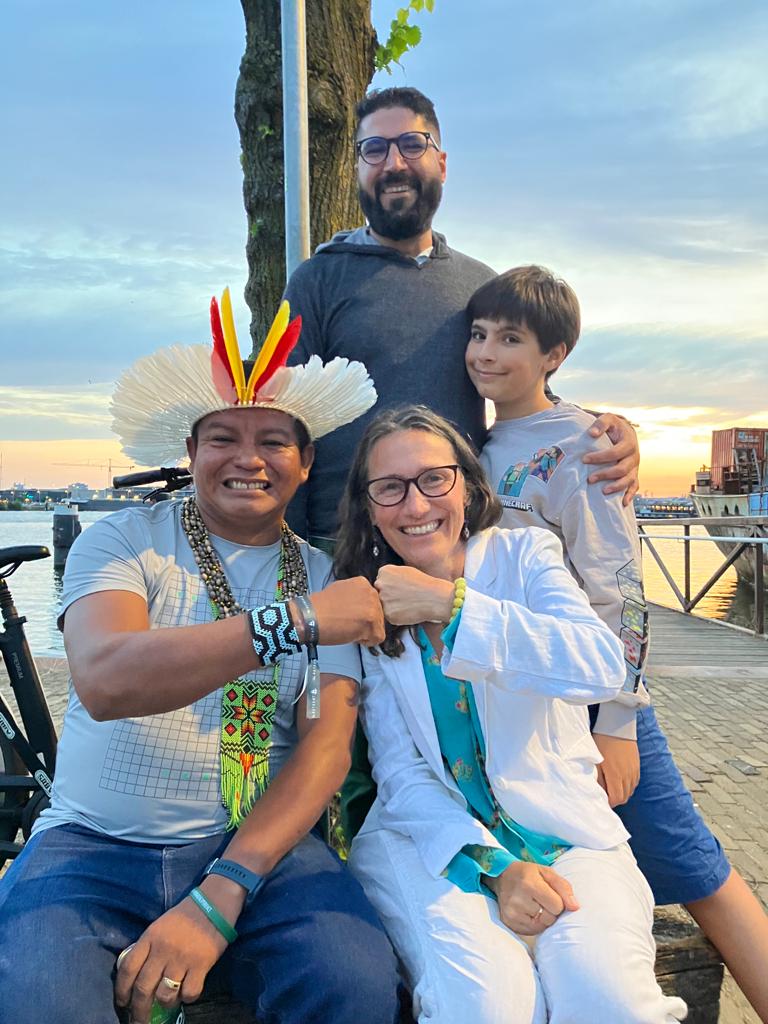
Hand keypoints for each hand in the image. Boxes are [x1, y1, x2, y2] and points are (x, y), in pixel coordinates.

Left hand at [114, 876, 243, 1021]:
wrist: (213, 903)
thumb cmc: (184, 916)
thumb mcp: (159, 927)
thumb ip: (147, 948)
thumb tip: (134, 975)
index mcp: (149, 937)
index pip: (127, 969)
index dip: (121, 991)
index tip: (122, 1003)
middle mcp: (162, 950)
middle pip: (143, 988)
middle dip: (138, 1010)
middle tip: (139, 1020)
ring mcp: (182, 958)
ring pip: (164, 995)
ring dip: (163, 1004)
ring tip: (166, 1004)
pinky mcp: (201, 964)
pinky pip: (189, 993)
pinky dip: (186, 998)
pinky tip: (187, 993)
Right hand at [309, 577, 384, 646]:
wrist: (311, 617)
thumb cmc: (320, 607)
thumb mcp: (340, 590)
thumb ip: (355, 595)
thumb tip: (361, 605)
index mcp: (363, 583)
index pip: (372, 601)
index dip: (362, 612)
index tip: (352, 616)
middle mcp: (370, 592)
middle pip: (378, 613)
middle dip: (366, 622)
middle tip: (350, 625)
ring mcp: (373, 607)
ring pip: (379, 625)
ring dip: (366, 631)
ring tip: (349, 630)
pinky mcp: (372, 623)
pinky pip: (378, 637)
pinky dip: (367, 641)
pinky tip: (352, 636)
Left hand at [374, 565, 453, 625]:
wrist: (435, 598)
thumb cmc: (424, 584)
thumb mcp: (405, 571)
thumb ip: (391, 576)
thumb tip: (383, 582)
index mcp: (384, 571)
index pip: (380, 580)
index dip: (390, 586)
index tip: (399, 588)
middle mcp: (380, 584)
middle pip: (379, 592)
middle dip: (388, 596)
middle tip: (403, 597)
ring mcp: (383, 600)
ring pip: (383, 605)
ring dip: (391, 606)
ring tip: (406, 603)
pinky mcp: (388, 614)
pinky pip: (389, 616)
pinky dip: (396, 615)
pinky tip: (407, 610)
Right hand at [484, 861, 578, 935]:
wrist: (502, 877)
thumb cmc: (528, 874)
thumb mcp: (547, 872)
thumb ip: (564, 888)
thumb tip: (575, 907)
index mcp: (529, 884)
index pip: (557, 906)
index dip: (558, 901)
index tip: (551, 894)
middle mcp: (518, 900)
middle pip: (550, 918)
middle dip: (550, 910)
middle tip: (541, 899)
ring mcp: (512, 914)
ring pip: (541, 926)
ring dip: (542, 918)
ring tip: (534, 904)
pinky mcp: (509, 923)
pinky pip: (532, 931)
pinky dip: (534, 923)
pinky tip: (528, 911)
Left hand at [582, 413, 639, 505]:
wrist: (626, 432)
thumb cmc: (614, 427)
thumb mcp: (608, 419)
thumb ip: (601, 423)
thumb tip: (592, 433)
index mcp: (629, 443)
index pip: (615, 452)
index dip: (600, 457)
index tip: (584, 459)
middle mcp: (634, 456)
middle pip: (621, 469)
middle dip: (605, 474)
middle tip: (590, 479)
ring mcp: (635, 467)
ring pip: (628, 480)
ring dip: (616, 487)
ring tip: (603, 491)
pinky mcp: (634, 474)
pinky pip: (634, 486)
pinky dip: (629, 495)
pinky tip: (623, 503)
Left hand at [594, 733, 640, 806]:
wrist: (617, 727)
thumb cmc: (603, 742)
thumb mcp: (596, 761)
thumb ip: (597, 778)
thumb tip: (598, 791)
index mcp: (616, 775)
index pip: (617, 799)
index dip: (609, 803)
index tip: (603, 800)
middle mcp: (627, 775)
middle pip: (625, 797)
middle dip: (615, 799)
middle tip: (606, 796)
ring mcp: (634, 771)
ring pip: (630, 790)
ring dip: (622, 793)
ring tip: (612, 788)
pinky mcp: (637, 765)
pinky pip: (634, 782)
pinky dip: (628, 785)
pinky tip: (620, 780)